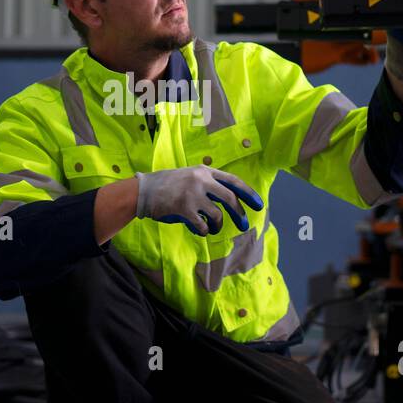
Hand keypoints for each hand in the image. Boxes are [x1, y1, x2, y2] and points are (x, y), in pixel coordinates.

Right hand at [134, 166, 263, 235]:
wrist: (143, 191)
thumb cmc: (168, 186)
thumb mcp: (190, 176)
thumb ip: (208, 184)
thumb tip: (230, 200)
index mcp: (205, 171)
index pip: (233, 181)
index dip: (249, 193)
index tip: (259, 205)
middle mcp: (201, 180)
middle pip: (230, 199)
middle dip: (239, 214)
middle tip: (244, 225)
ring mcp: (192, 194)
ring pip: (217, 215)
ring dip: (218, 226)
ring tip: (214, 229)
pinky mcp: (183, 209)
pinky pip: (202, 225)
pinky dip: (204, 231)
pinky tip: (200, 230)